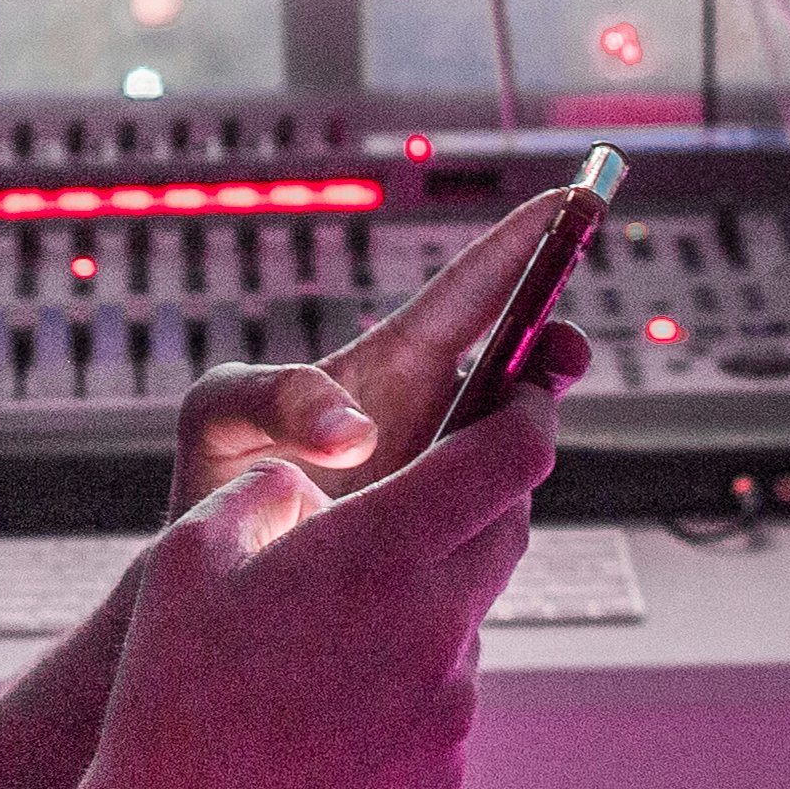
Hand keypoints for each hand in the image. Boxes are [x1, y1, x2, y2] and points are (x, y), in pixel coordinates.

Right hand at [68, 323, 590, 788]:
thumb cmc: (168, 705)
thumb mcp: (185, 557)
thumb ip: (260, 493)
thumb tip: (303, 483)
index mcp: (379, 554)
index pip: (507, 457)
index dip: (528, 409)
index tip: (525, 389)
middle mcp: (436, 626)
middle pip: (510, 528)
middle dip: (488, 491)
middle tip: (445, 478)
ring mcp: (450, 706)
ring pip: (466, 618)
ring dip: (427, 598)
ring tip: (330, 631)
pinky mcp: (445, 771)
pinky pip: (444, 698)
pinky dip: (406, 680)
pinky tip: (328, 709)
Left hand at [167, 177, 605, 513]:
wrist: (219, 588)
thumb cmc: (216, 478)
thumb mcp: (220, 413)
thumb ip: (277, 398)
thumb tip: (359, 434)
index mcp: (391, 362)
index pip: (471, 290)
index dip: (523, 244)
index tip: (573, 200)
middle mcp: (431, 409)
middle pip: (518, 364)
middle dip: (553, 346)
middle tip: (565, 352)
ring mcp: (444, 468)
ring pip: (515, 441)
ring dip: (528, 440)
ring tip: (513, 447)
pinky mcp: (447, 528)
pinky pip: (495, 510)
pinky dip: (505, 510)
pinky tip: (488, 523)